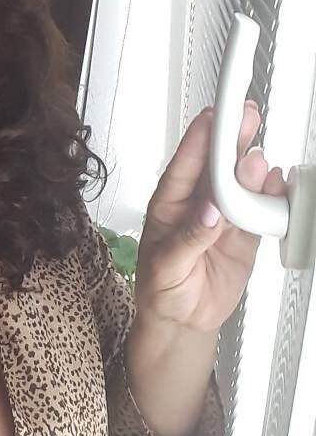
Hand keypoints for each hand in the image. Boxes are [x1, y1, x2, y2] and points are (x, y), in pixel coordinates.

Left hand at [133, 101, 287, 333]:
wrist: (183, 321)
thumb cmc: (160, 290)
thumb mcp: (165, 268)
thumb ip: (187, 239)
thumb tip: (209, 212)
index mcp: (170, 204)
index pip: (184, 164)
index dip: (198, 137)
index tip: (212, 114)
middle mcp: (199, 203)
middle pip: (217, 165)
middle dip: (231, 139)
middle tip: (246, 116)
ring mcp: (225, 216)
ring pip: (242, 183)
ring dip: (252, 169)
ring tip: (257, 163)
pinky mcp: (246, 233)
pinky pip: (261, 209)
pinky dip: (271, 196)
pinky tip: (276, 184)